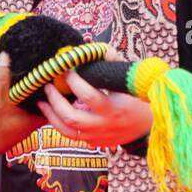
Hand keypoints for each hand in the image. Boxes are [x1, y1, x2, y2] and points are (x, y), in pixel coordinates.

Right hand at [0, 53, 46, 163]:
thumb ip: (0, 79)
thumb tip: (5, 56)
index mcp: (35, 118)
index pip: (55, 99)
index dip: (56, 82)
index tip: (55, 65)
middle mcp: (30, 120)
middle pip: (41, 96)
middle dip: (39, 80)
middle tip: (39, 61)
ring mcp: (18, 120)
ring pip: (27, 99)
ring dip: (24, 85)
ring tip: (22, 66)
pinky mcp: (7, 119)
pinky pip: (15, 101)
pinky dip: (13, 91)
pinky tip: (6, 80)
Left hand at [36, 66, 152, 148]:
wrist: (148, 127)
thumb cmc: (137, 100)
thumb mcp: (129, 81)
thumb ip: (114, 63)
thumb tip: (98, 49)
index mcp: (114, 108)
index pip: (89, 96)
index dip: (74, 81)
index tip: (66, 69)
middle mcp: (104, 125)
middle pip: (72, 117)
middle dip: (56, 100)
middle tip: (49, 85)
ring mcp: (97, 136)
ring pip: (66, 130)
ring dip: (50, 114)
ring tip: (42, 100)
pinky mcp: (93, 143)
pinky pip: (69, 136)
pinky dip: (57, 123)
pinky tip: (50, 112)